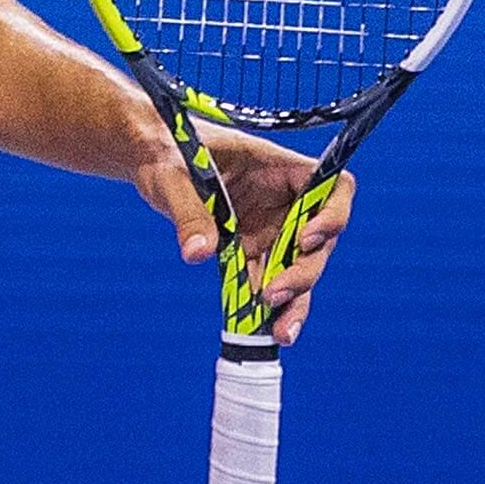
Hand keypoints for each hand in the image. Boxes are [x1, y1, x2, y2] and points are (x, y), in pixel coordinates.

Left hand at [129, 113, 356, 344]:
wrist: (152, 158)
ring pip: (297, 268)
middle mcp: (284, 199)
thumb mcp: (171, 175)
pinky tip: (260, 332)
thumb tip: (198, 254)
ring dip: (293, 301)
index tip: (306, 239)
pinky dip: (266, 307)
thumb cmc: (166, 150)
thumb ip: (188, 211)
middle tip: (272, 296)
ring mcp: (270, 227)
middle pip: (318, 239)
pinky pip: (266, 281)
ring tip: (280, 332)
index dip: (332, 214)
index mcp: (277, 166)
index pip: (333, 187)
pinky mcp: (251, 249)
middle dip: (303, 272)